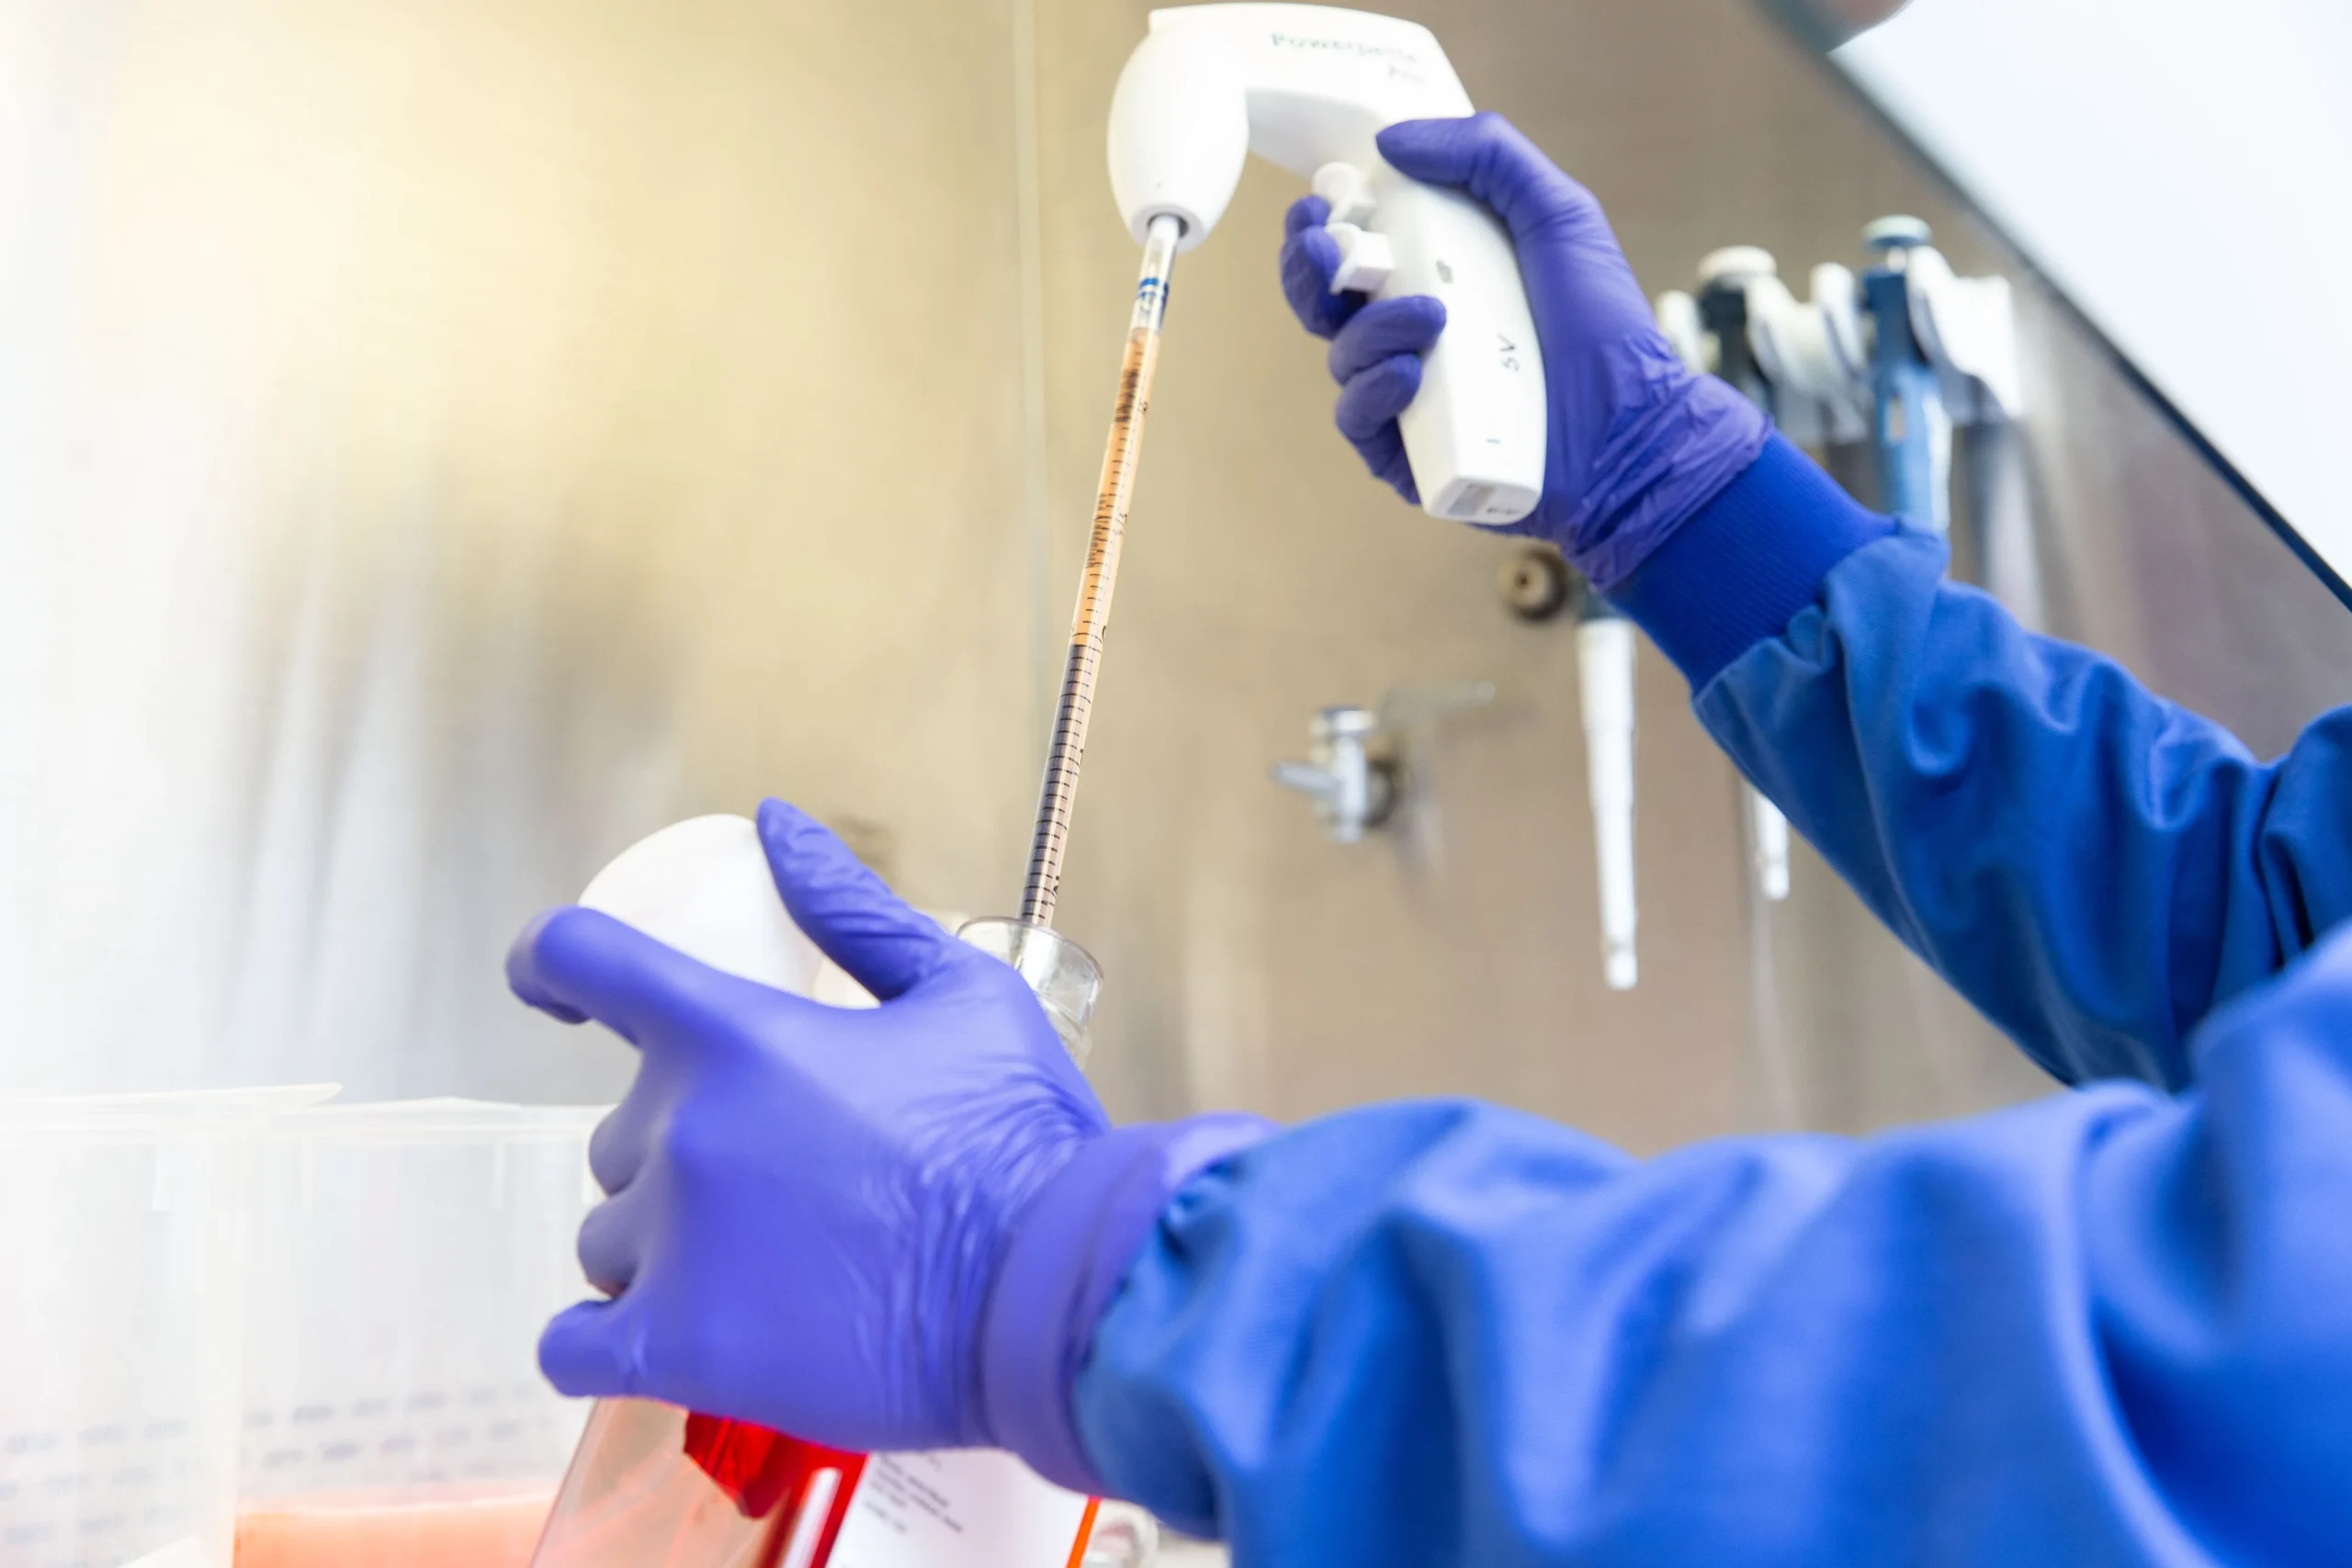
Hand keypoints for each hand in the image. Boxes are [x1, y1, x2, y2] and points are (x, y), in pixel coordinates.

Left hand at [507, 801, 1108, 1453]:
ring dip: (663, 1246)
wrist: (1059, 1293)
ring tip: (766, 1269)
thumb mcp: (959, 992)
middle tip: (789, 1182)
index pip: (585, 960)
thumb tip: (775, 826)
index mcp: (738, 1036)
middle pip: (618, 1132)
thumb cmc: (1021, 1141)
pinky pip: (573, 1349)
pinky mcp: (680, 1351)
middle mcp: (684, 1133)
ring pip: (608, 1236)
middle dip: (684, 1149)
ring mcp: (674, 1247)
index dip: (551, 964)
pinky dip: (600, 1344)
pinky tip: (657, 1337)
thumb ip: (851, 907)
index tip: (548, 985)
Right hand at [1279, 112, 1768, 588]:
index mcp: (1434, 275)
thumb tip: (1391, 140)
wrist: (1634, 422)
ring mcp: (1406, 398)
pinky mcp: (1410, 456)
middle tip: (1328, 247)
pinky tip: (1410, 373)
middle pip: (1323, 301)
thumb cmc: (1602, 324)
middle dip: (1310, 268)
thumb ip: (1488, 155)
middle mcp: (1409, 335)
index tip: (1322, 201)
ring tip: (1431, 317)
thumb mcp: (1557, 213)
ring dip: (1369, 328)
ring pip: (1341, 356)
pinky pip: (1359, 421)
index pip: (1351, 247)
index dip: (1322, 223)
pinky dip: (1373, 392)